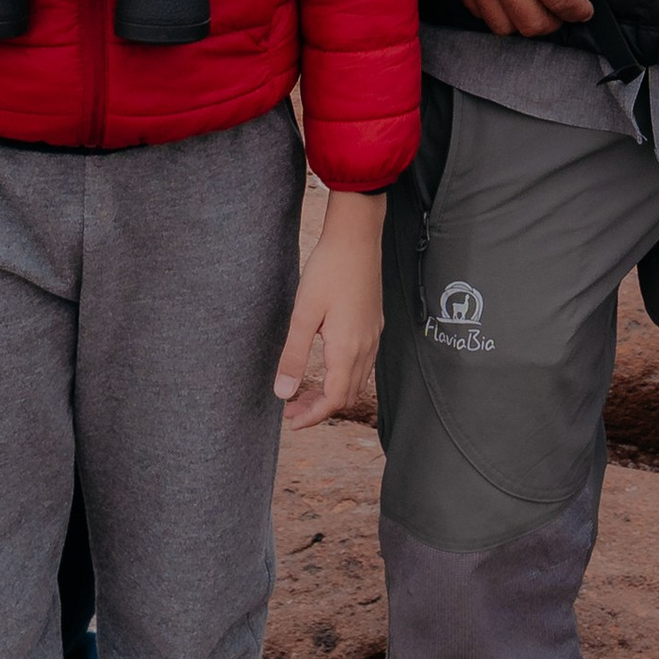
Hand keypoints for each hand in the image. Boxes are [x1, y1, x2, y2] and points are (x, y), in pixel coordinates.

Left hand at [277, 192, 383, 427]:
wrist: (357, 236)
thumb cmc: (329, 270)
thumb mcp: (304, 314)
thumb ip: (294, 356)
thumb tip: (283, 394)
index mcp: (348, 349)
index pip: (334, 400)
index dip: (313, 417)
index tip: (291, 421)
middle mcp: (366, 346)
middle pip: (347, 395)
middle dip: (320, 408)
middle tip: (292, 409)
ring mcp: (373, 334)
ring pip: (357, 380)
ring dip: (332, 393)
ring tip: (305, 391)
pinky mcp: (374, 322)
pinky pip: (363, 363)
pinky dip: (344, 375)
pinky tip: (326, 365)